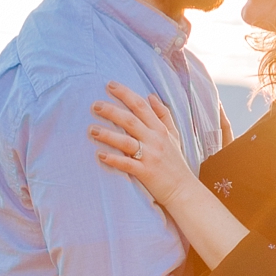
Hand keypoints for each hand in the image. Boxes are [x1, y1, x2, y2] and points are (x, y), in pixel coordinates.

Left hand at [90, 83, 193, 207]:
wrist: (184, 190)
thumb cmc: (175, 163)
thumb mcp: (174, 136)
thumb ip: (163, 116)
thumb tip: (151, 96)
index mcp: (160, 129)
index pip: (141, 106)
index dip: (125, 94)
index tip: (110, 85)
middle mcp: (155, 140)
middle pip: (131, 120)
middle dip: (112, 111)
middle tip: (94, 105)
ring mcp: (150, 156)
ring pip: (126, 141)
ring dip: (108, 135)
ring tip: (91, 129)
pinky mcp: (146, 172)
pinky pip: (127, 164)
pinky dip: (114, 159)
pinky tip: (100, 155)